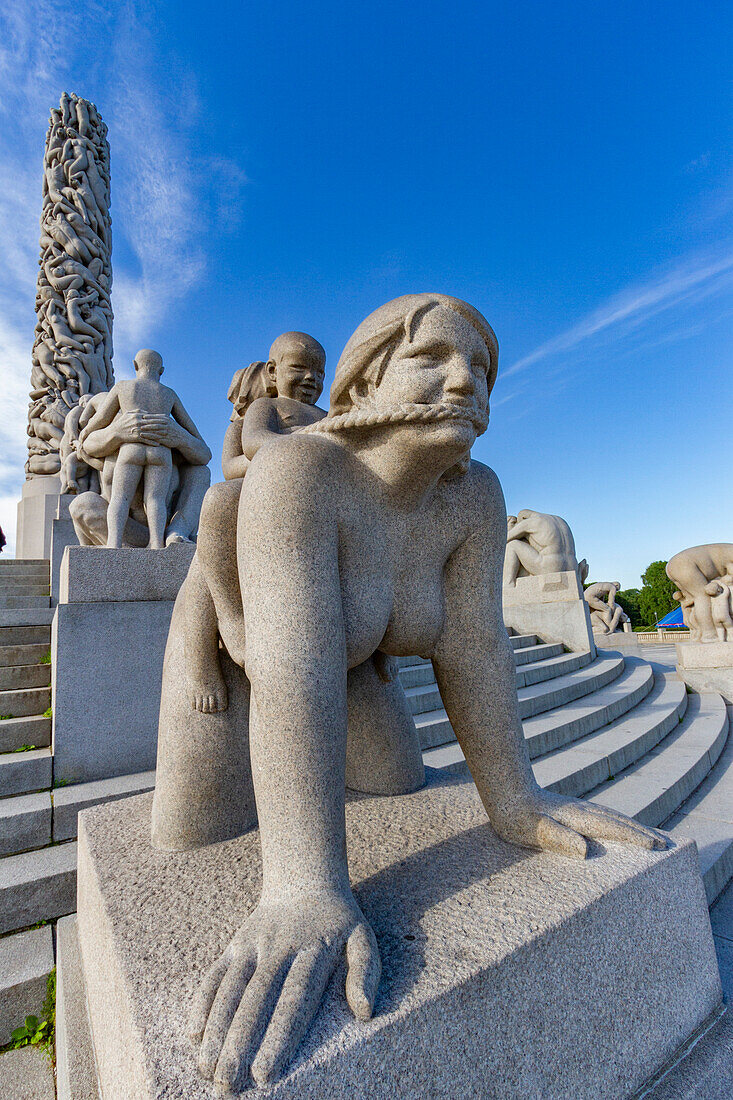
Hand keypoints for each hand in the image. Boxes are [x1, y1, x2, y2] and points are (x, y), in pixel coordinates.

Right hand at [189, 890, 379, 1089]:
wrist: (304, 876)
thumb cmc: (338, 920)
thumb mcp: (363, 936)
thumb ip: (365, 971)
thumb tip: (364, 1011)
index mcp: (313, 950)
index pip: (293, 999)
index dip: (277, 1037)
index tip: (264, 1073)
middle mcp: (279, 947)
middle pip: (256, 999)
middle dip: (238, 1043)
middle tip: (226, 1084)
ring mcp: (253, 944)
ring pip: (231, 988)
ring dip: (216, 1028)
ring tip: (206, 1068)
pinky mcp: (236, 943)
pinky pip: (216, 973)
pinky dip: (202, 1001)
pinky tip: (193, 1033)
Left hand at [490, 787, 665, 857]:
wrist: (505, 790)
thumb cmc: (516, 816)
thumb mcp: (532, 830)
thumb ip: (558, 838)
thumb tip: (584, 851)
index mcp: (578, 818)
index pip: (612, 829)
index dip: (635, 838)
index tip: (657, 847)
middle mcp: (582, 810)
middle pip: (618, 821)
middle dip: (642, 832)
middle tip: (666, 844)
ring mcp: (578, 808)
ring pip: (611, 817)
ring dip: (632, 826)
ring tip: (650, 836)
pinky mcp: (571, 810)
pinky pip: (602, 817)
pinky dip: (617, 823)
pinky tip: (617, 828)